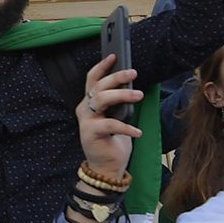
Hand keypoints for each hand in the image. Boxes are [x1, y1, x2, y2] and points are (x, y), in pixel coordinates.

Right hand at [78, 53, 141, 179]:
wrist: (106, 166)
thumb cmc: (113, 139)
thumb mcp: (116, 116)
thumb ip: (117, 102)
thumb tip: (131, 83)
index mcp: (89, 103)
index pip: (92, 80)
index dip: (102, 66)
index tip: (114, 55)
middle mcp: (85, 109)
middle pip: (98, 86)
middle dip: (116, 77)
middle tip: (133, 73)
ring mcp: (86, 121)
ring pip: (102, 99)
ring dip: (122, 95)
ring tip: (138, 96)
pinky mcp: (91, 134)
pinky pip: (110, 124)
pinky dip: (127, 127)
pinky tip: (137, 131)